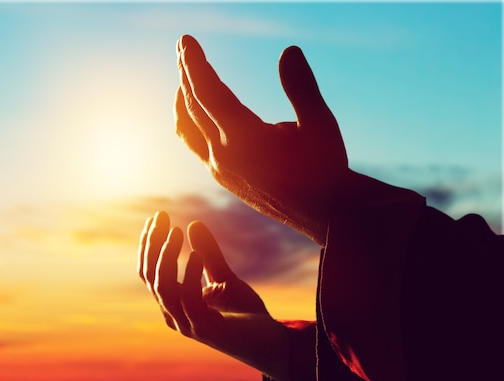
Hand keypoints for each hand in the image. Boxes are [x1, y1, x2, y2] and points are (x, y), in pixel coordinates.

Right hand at [137, 211, 289, 380]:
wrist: (270, 345)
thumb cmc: (244, 315)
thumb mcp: (225, 278)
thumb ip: (209, 255)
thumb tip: (192, 224)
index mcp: (174, 304)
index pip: (149, 272)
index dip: (149, 245)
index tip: (157, 217)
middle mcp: (174, 314)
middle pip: (151, 277)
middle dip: (153, 245)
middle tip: (162, 217)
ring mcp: (187, 323)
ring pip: (164, 287)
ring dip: (166, 256)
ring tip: (176, 232)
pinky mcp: (205, 329)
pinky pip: (189, 300)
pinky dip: (189, 275)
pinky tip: (197, 255)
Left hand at [175, 35, 348, 244]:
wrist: (323, 212)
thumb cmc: (325, 167)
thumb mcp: (319, 124)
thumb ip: (302, 88)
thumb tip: (289, 50)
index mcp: (246, 139)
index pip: (209, 93)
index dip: (195, 64)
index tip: (185, 40)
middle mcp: (224, 155)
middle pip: (193, 106)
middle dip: (186, 73)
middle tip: (182, 46)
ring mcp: (220, 169)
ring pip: (188, 128)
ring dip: (183, 99)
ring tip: (183, 77)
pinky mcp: (223, 178)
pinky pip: (195, 145)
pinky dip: (190, 122)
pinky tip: (196, 113)